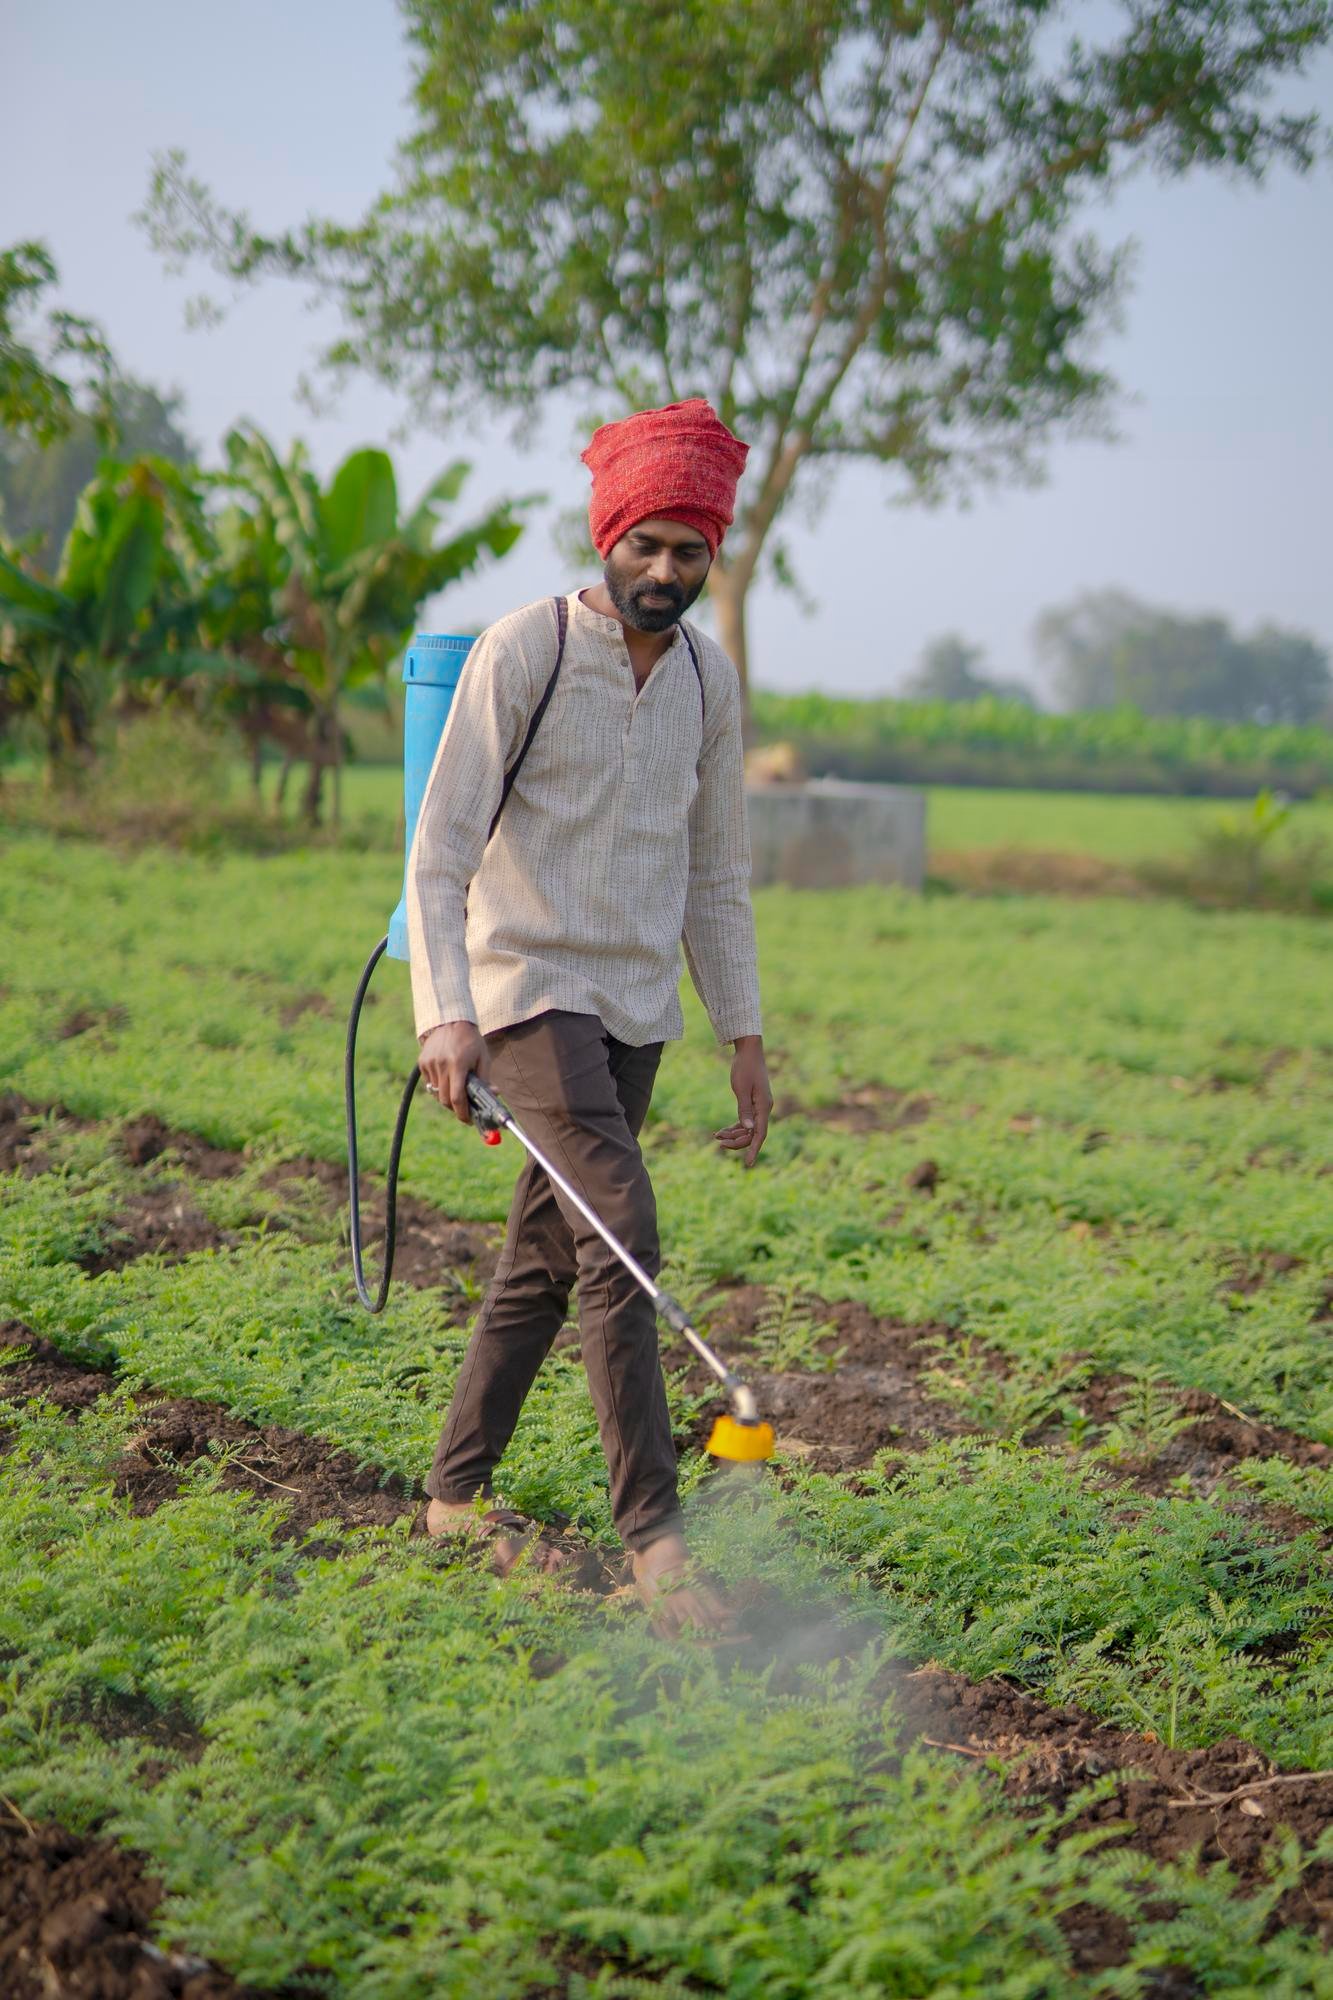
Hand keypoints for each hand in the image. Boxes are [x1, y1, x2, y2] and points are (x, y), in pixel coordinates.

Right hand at [418, 1020, 490, 1127]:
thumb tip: (493, 1096)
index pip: (457, 1097)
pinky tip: (447, 1079)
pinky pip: (430, 1084)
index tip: (468, 1120)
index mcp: (458, 1064)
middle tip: (464, 1109)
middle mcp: (441, 1064)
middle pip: (445, 1100)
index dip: (462, 1113)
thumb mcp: (483, 1058)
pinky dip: (438, 1087)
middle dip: (455, 1108)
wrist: (450, 1020)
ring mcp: (430, 1063)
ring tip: (457, 1091)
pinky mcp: (422, 1062)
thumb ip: (485, 1079)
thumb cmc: (471, 1040)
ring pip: (436, 1093)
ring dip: (447, 1097)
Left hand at [715, 1035, 771, 1168]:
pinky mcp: (753, 1102)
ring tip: (716, 1136)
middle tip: (719, 1142)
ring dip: (734, 1134)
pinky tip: (722, 1130)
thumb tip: (748, 1129)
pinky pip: (745, 1120)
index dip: (754, 1150)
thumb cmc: (744, 1067)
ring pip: (748, 1129)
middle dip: (737, 1141)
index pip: (760, 1134)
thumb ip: (744, 1109)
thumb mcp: (741, 1088)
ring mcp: (759, 1106)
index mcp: (763, 1106)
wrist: (749, 1050)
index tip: (748, 1164)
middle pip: (753, 1134)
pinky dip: (735, 1126)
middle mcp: (764, 1108)